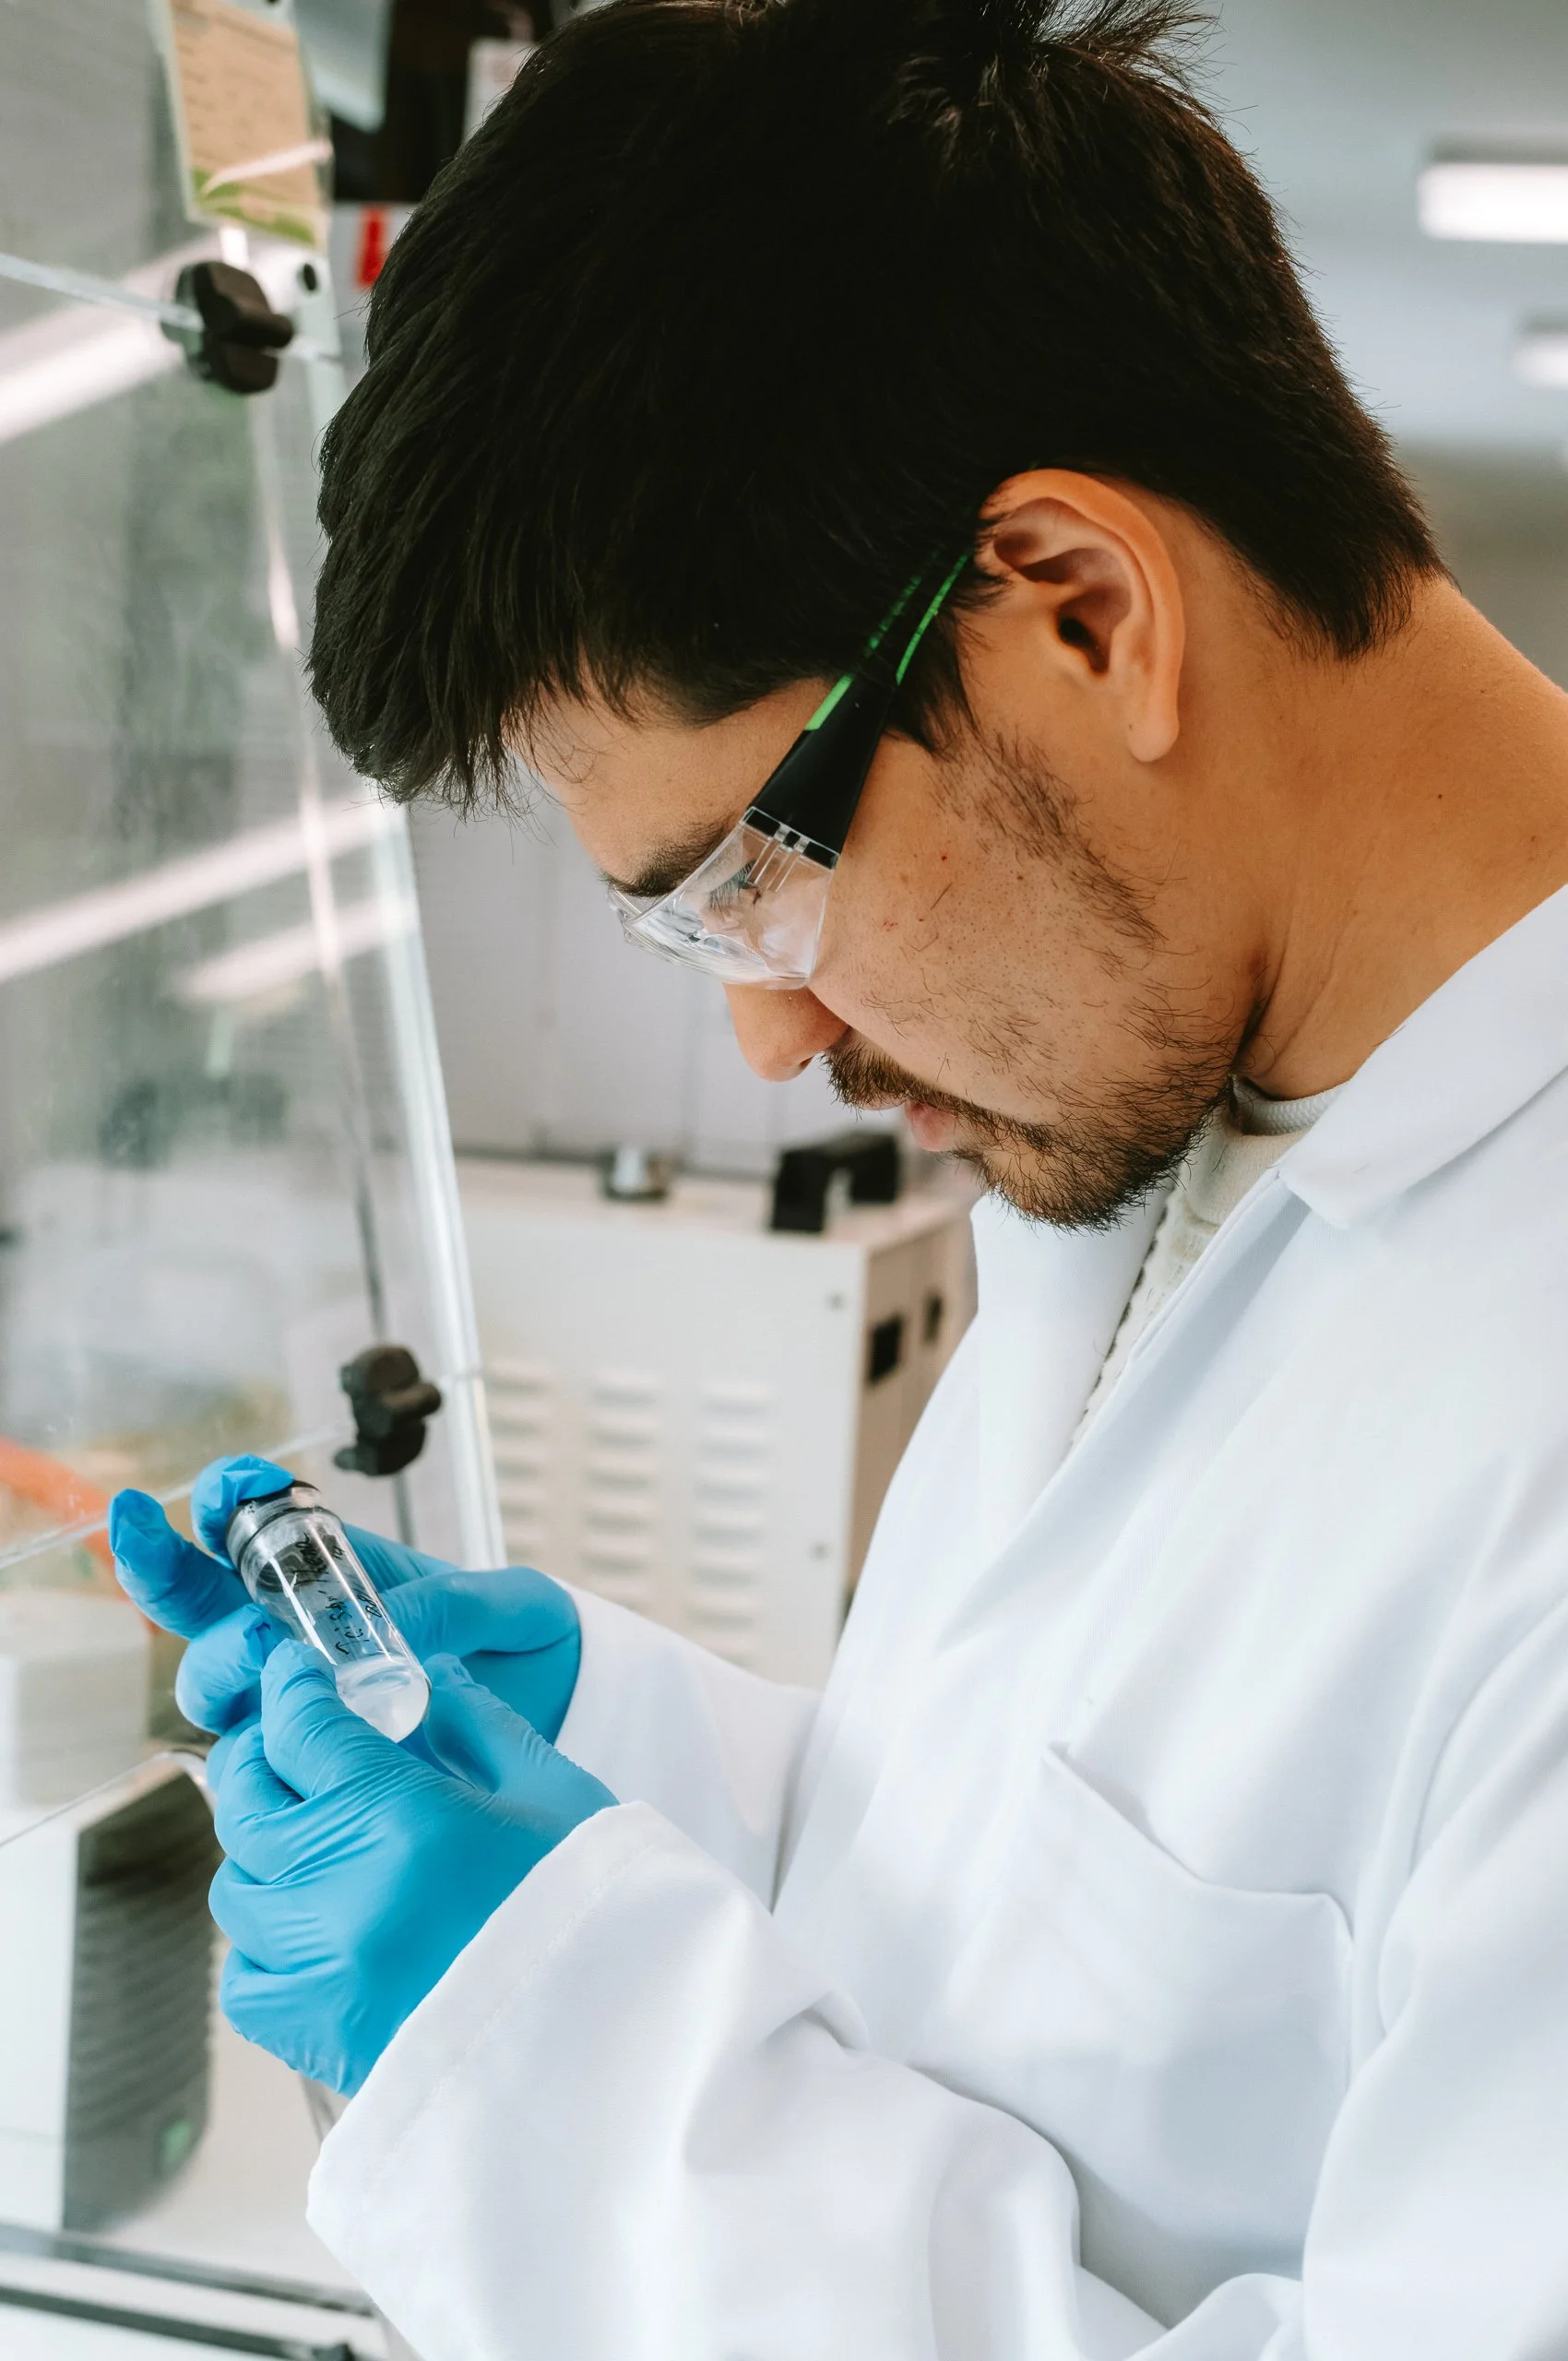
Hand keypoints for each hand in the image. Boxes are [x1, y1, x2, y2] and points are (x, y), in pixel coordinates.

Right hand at [109, 1454, 579, 1743]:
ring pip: (210, 1678)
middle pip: (200, 1602)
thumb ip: (455, 1604)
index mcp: (342, 1568)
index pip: (256, 1521)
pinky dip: (249, 1746)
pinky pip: (250, 1755)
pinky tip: (278, 1745)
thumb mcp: (514, 1605)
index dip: (225, 1497)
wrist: (559, 1717)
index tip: (228, 1489)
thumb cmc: (529, 1643)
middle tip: (243, 1613)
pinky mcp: (307, 1756)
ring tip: (264, 1663)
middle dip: (176, 1581)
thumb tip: (395, 1623)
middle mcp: (298, 1626)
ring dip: (217, 1670)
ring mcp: (296, 1692)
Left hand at [211, 1642, 613, 2093]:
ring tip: (316, 1840)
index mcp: (398, 1815)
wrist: (619, 2045)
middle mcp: (338, 1890)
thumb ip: (479, 1723)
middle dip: (264, 1761)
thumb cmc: (599, 1913)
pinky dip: (261, 1943)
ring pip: (237, 1887)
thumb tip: (429, 1678)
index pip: (299, 1727)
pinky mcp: (316, 2037)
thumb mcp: (553, 1792)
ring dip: (264, 1852)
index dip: (290, 1688)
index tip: (296, 1673)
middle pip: (246, 1802)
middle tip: (295, 1745)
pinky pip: (244, 1976)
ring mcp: (318, 1970)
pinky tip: (313, 1926)